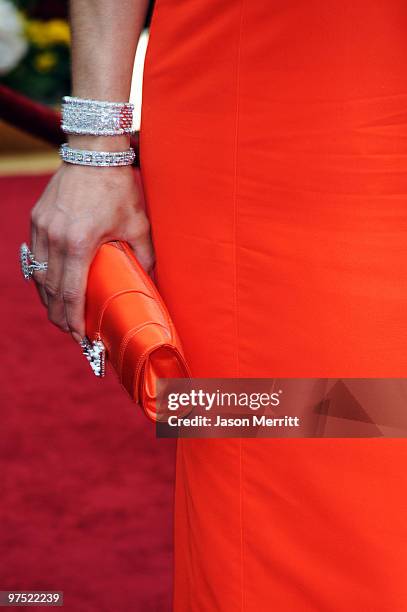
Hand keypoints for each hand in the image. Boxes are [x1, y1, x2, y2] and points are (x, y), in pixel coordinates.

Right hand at [29, 161, 154, 342]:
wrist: (93, 151)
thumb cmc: (118, 187)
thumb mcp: (138, 223)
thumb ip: (144, 256)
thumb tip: (150, 281)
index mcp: (80, 242)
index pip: (70, 293)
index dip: (73, 320)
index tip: (80, 338)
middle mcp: (55, 238)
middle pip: (50, 290)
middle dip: (60, 317)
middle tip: (73, 334)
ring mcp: (42, 228)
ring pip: (38, 275)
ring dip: (49, 300)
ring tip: (62, 316)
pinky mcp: (37, 219)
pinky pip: (35, 256)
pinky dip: (42, 276)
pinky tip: (52, 287)